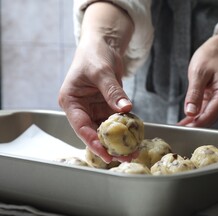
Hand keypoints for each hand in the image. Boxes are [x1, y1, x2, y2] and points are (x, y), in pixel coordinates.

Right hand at [58, 2, 134, 162]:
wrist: (104, 45)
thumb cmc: (94, 54)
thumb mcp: (102, 71)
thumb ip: (112, 91)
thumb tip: (125, 109)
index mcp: (71, 102)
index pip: (81, 127)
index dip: (94, 143)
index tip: (106, 155)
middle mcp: (82, 108)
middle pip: (94, 132)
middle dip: (109, 146)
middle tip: (125, 156)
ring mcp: (95, 108)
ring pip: (106, 129)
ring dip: (119, 140)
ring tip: (133, 151)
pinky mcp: (107, 106)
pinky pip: (116, 121)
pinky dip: (125, 128)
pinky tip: (135, 136)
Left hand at [178, 29, 217, 126]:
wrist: (216, 53)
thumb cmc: (209, 59)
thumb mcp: (198, 73)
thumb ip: (194, 94)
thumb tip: (190, 112)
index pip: (210, 115)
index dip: (196, 124)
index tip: (183, 129)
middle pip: (209, 120)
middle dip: (194, 126)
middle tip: (176, 130)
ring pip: (206, 119)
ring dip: (193, 124)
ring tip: (177, 127)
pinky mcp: (214, 104)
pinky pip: (204, 114)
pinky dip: (194, 118)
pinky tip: (184, 122)